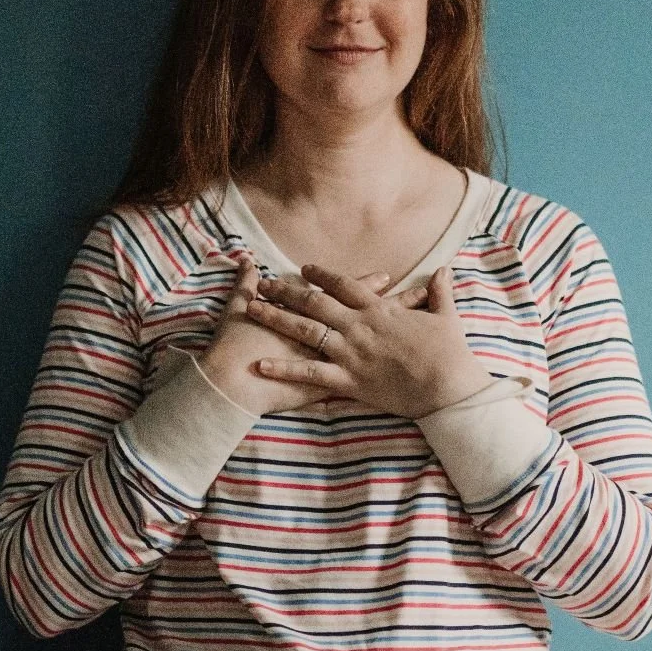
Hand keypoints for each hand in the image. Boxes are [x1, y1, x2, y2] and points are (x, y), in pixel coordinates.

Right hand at [199, 260, 398, 414]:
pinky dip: (375, 384)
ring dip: (396, 343)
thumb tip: (244, 263)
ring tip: (418, 338)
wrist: (233, 379)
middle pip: (368, 319)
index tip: (387, 277)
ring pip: (373, 351)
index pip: (346, 294)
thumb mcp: (237, 308)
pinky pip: (359, 385)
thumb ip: (244, 285)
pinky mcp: (327, 387)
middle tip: (418, 297)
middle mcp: (328, 336)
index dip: (367, 285)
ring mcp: (332, 362)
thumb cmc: (234, 344)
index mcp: (312, 316)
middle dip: (394, 308)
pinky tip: (396, 385)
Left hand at [246, 263, 491, 417]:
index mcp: (380, 310)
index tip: (303, 269)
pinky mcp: (349, 379)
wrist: (449, 387)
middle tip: (263, 284)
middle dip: (286, 291)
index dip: (322, 275)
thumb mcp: (447, 317)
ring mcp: (351, 352)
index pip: (345, 285)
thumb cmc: (450, 354)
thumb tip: (445, 270)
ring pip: (306, 330)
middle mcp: (360, 326)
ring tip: (251, 310)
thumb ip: (441, 292)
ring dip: (276, 318)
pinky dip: (284, 368)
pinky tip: (260, 364)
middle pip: (315, 302)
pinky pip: (309, 372)